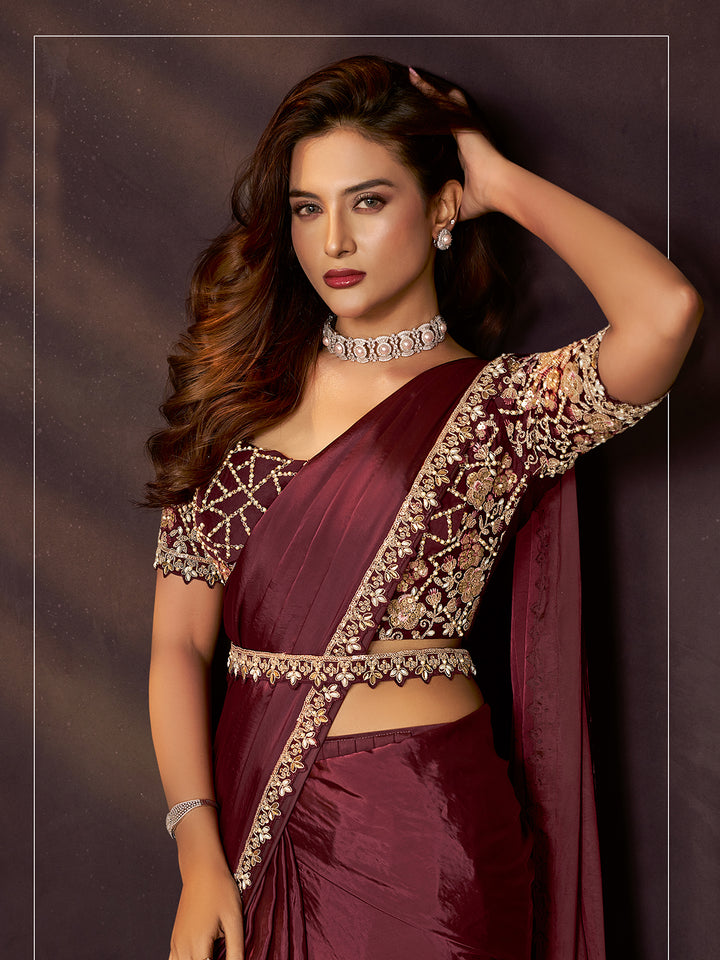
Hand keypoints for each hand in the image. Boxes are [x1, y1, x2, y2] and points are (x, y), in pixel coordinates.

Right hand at [169, 866, 244, 959]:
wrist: (201, 869)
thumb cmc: (220, 890)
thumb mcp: (234, 920)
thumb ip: (236, 950)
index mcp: (198, 945)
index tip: (231, 958)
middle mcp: (183, 948)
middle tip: (223, 953)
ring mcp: (176, 945)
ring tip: (212, 955)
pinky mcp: (175, 940)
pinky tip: (201, 956)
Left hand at [408, 67, 507, 219]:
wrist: (499, 188)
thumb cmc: (484, 198)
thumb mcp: (460, 204)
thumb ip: (448, 209)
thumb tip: (438, 223)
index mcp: (463, 152)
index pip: (443, 133)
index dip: (431, 122)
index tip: (418, 115)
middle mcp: (463, 136)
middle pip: (441, 113)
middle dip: (427, 98)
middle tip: (410, 84)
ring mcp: (464, 129)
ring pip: (442, 104)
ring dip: (427, 89)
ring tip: (412, 74)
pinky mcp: (464, 125)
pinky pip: (445, 103)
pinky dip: (432, 92)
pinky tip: (419, 79)